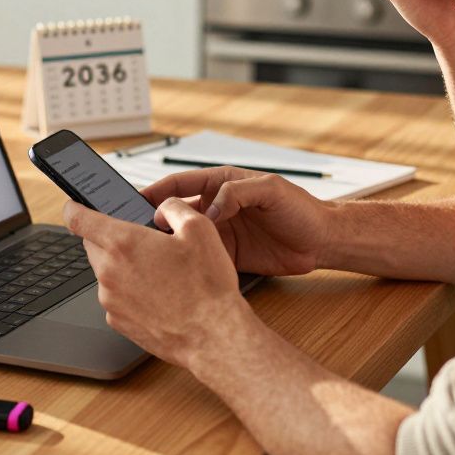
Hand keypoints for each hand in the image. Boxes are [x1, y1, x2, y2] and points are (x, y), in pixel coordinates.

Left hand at [63, 198, 253, 367]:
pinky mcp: (118, 322)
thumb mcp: (199, 228)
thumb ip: (172, 208)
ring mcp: (111, 300)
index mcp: (123, 243)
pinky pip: (116, 297)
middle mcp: (109, 272)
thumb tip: (161, 208)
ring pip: (105, 272)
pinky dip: (129, 291)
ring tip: (158, 272)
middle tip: (140, 240)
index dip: (74, 208)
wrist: (212, 336)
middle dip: (109, 238)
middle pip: (92, 245)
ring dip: (122, 266)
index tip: (74, 205)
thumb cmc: (206, 286)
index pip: (78, 219)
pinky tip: (157, 294)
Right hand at [142, 166, 330, 276]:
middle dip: (152, 219)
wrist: (322, 242)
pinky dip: (185, 263)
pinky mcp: (226, 256)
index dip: (155, 191)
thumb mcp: (270, 190)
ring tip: (147, 253)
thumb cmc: (301, 209)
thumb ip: (237, 193)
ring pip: (183, 237)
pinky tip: (172, 270)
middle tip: (132, 231)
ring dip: (166, 244)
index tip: (135, 202)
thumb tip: (209, 209)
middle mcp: (216, 207)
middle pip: (175, 211)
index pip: (179, 184)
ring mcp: (220, 232)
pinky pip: (199, 258)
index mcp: (221, 183)